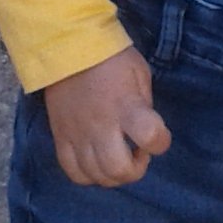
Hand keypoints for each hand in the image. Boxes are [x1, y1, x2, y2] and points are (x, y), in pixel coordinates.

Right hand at [44, 48, 171, 186]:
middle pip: (119, 169)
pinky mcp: (60, 137)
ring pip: (95, 176)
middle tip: (137, 153)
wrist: (68, 47)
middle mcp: (101, 125)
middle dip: (135, 169)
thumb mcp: (140, 74)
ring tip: (117, 157)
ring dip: (113, 175)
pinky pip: (72, 172)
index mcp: (125, 105)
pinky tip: (96, 163)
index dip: (161, 142)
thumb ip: (145, 106)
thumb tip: (144, 132)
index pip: (151, 137)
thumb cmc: (111, 58)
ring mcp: (77, 134)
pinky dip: (88, 175)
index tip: (159, 136)